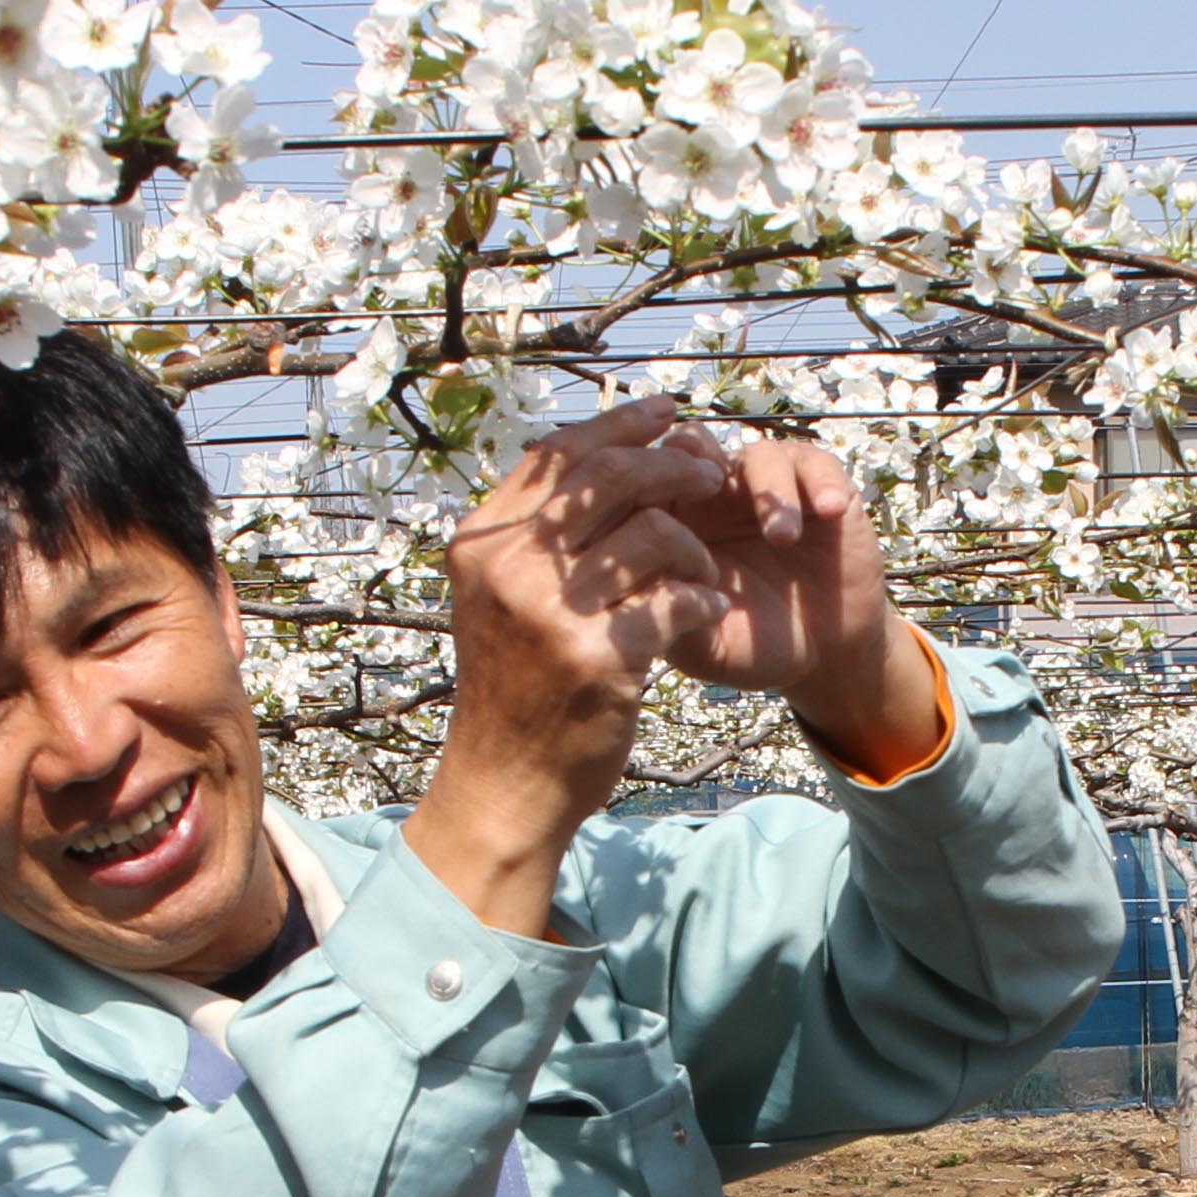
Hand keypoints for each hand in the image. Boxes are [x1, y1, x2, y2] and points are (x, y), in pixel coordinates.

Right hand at [405, 399, 744, 938]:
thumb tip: (581, 466)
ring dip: (694, 545)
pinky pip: (675, 601)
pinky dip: (699, 600)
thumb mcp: (498, 603)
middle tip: (713, 473)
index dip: (619, 424)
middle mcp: (509, 569)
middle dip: (673, 465)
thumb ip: (530, 542)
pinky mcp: (598, 661)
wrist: (504, 785)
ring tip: (703, 568)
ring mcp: (551, 614)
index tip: (667, 411)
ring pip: (652, 534)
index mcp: (483, 544)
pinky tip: (701, 611)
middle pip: (609, 478)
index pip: (556, 455)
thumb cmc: (513, 692)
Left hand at [658, 426, 938, 767]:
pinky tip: (831, 510)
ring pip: (757, 455)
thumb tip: (652, 584)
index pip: (645, 483)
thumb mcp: (707, 647)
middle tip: (712, 487)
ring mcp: (768, 487)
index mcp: (675, 523)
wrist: (824, 653)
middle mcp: (717, 495)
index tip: (664, 516)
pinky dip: (821, 482)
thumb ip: (675, 619)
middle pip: (693, 447)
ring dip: (769, 490)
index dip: (645, 485)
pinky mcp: (818, 486)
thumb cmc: (753, 646)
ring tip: (783, 538)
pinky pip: (816, 464)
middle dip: (697, 461)